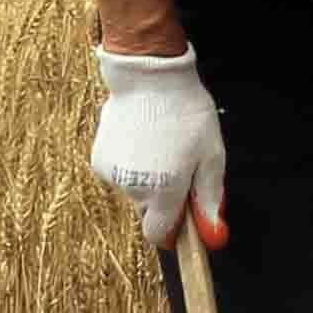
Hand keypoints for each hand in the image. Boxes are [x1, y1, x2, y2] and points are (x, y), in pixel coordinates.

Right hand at [90, 46, 228, 250]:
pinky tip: (141, 138)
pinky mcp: (99, 159)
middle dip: (163, 198)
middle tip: (178, 165)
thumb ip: (209, 198)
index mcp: (164, 191)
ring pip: (134, 190)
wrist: (149, 77)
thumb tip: (213, 233)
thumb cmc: (186, 114)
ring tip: (159, 144)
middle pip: (148, 211)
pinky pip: (120, 173)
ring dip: (147, 177)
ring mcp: (113, 174)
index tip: (182, 217)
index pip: (159, 235)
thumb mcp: (212, 156)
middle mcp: (134, 188)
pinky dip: (130, 163)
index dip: (172, 230)